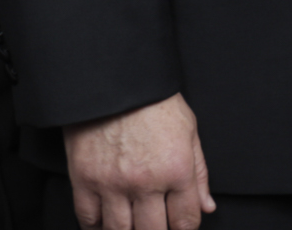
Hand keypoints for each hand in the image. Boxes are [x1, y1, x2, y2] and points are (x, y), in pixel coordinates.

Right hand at [64, 92, 213, 229]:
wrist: (112, 77)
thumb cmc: (153, 100)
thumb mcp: (189, 130)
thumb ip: (199, 173)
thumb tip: (206, 206)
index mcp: (176, 169)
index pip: (185, 222)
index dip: (184, 227)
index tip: (178, 223)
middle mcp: (146, 181)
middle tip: (153, 222)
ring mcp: (113, 183)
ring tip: (131, 221)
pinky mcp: (85, 179)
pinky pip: (88, 219)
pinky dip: (96, 225)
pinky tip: (105, 219)